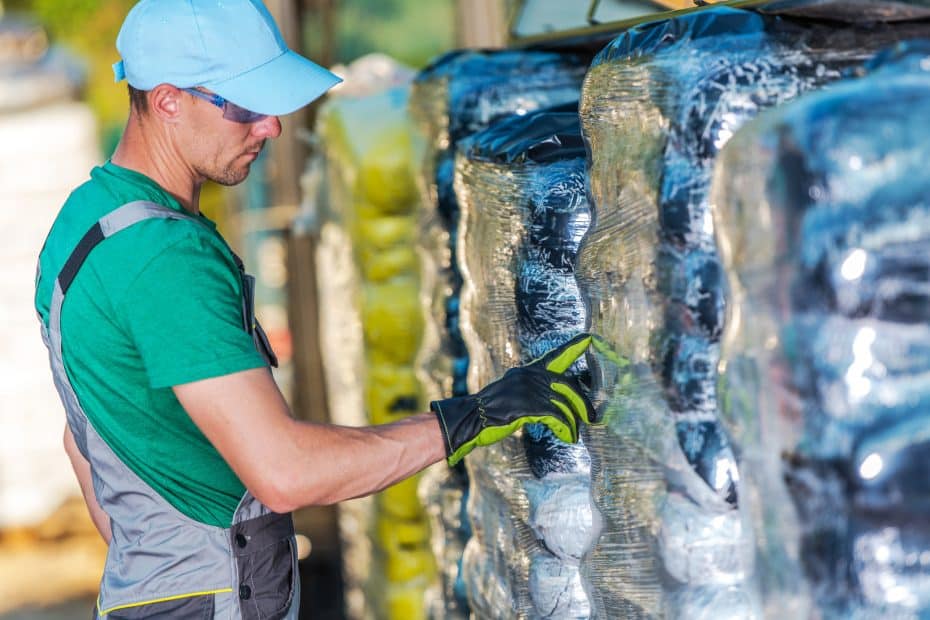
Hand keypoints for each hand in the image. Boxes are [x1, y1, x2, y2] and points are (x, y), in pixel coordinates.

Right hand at [430, 333, 594, 465]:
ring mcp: (528, 390)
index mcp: (528, 371)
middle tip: (592, 417)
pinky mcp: (527, 406)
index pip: (555, 356)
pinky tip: (567, 437)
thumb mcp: (513, 392)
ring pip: (563, 404)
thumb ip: (532, 391)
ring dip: (573, 422)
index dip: (573, 347)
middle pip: (567, 384)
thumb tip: (555, 401)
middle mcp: (530, 376)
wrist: (471, 417)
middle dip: (582, 402)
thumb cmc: (491, 411)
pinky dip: (565, 428)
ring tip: (574, 434)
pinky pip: (556, 417)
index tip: (589, 338)